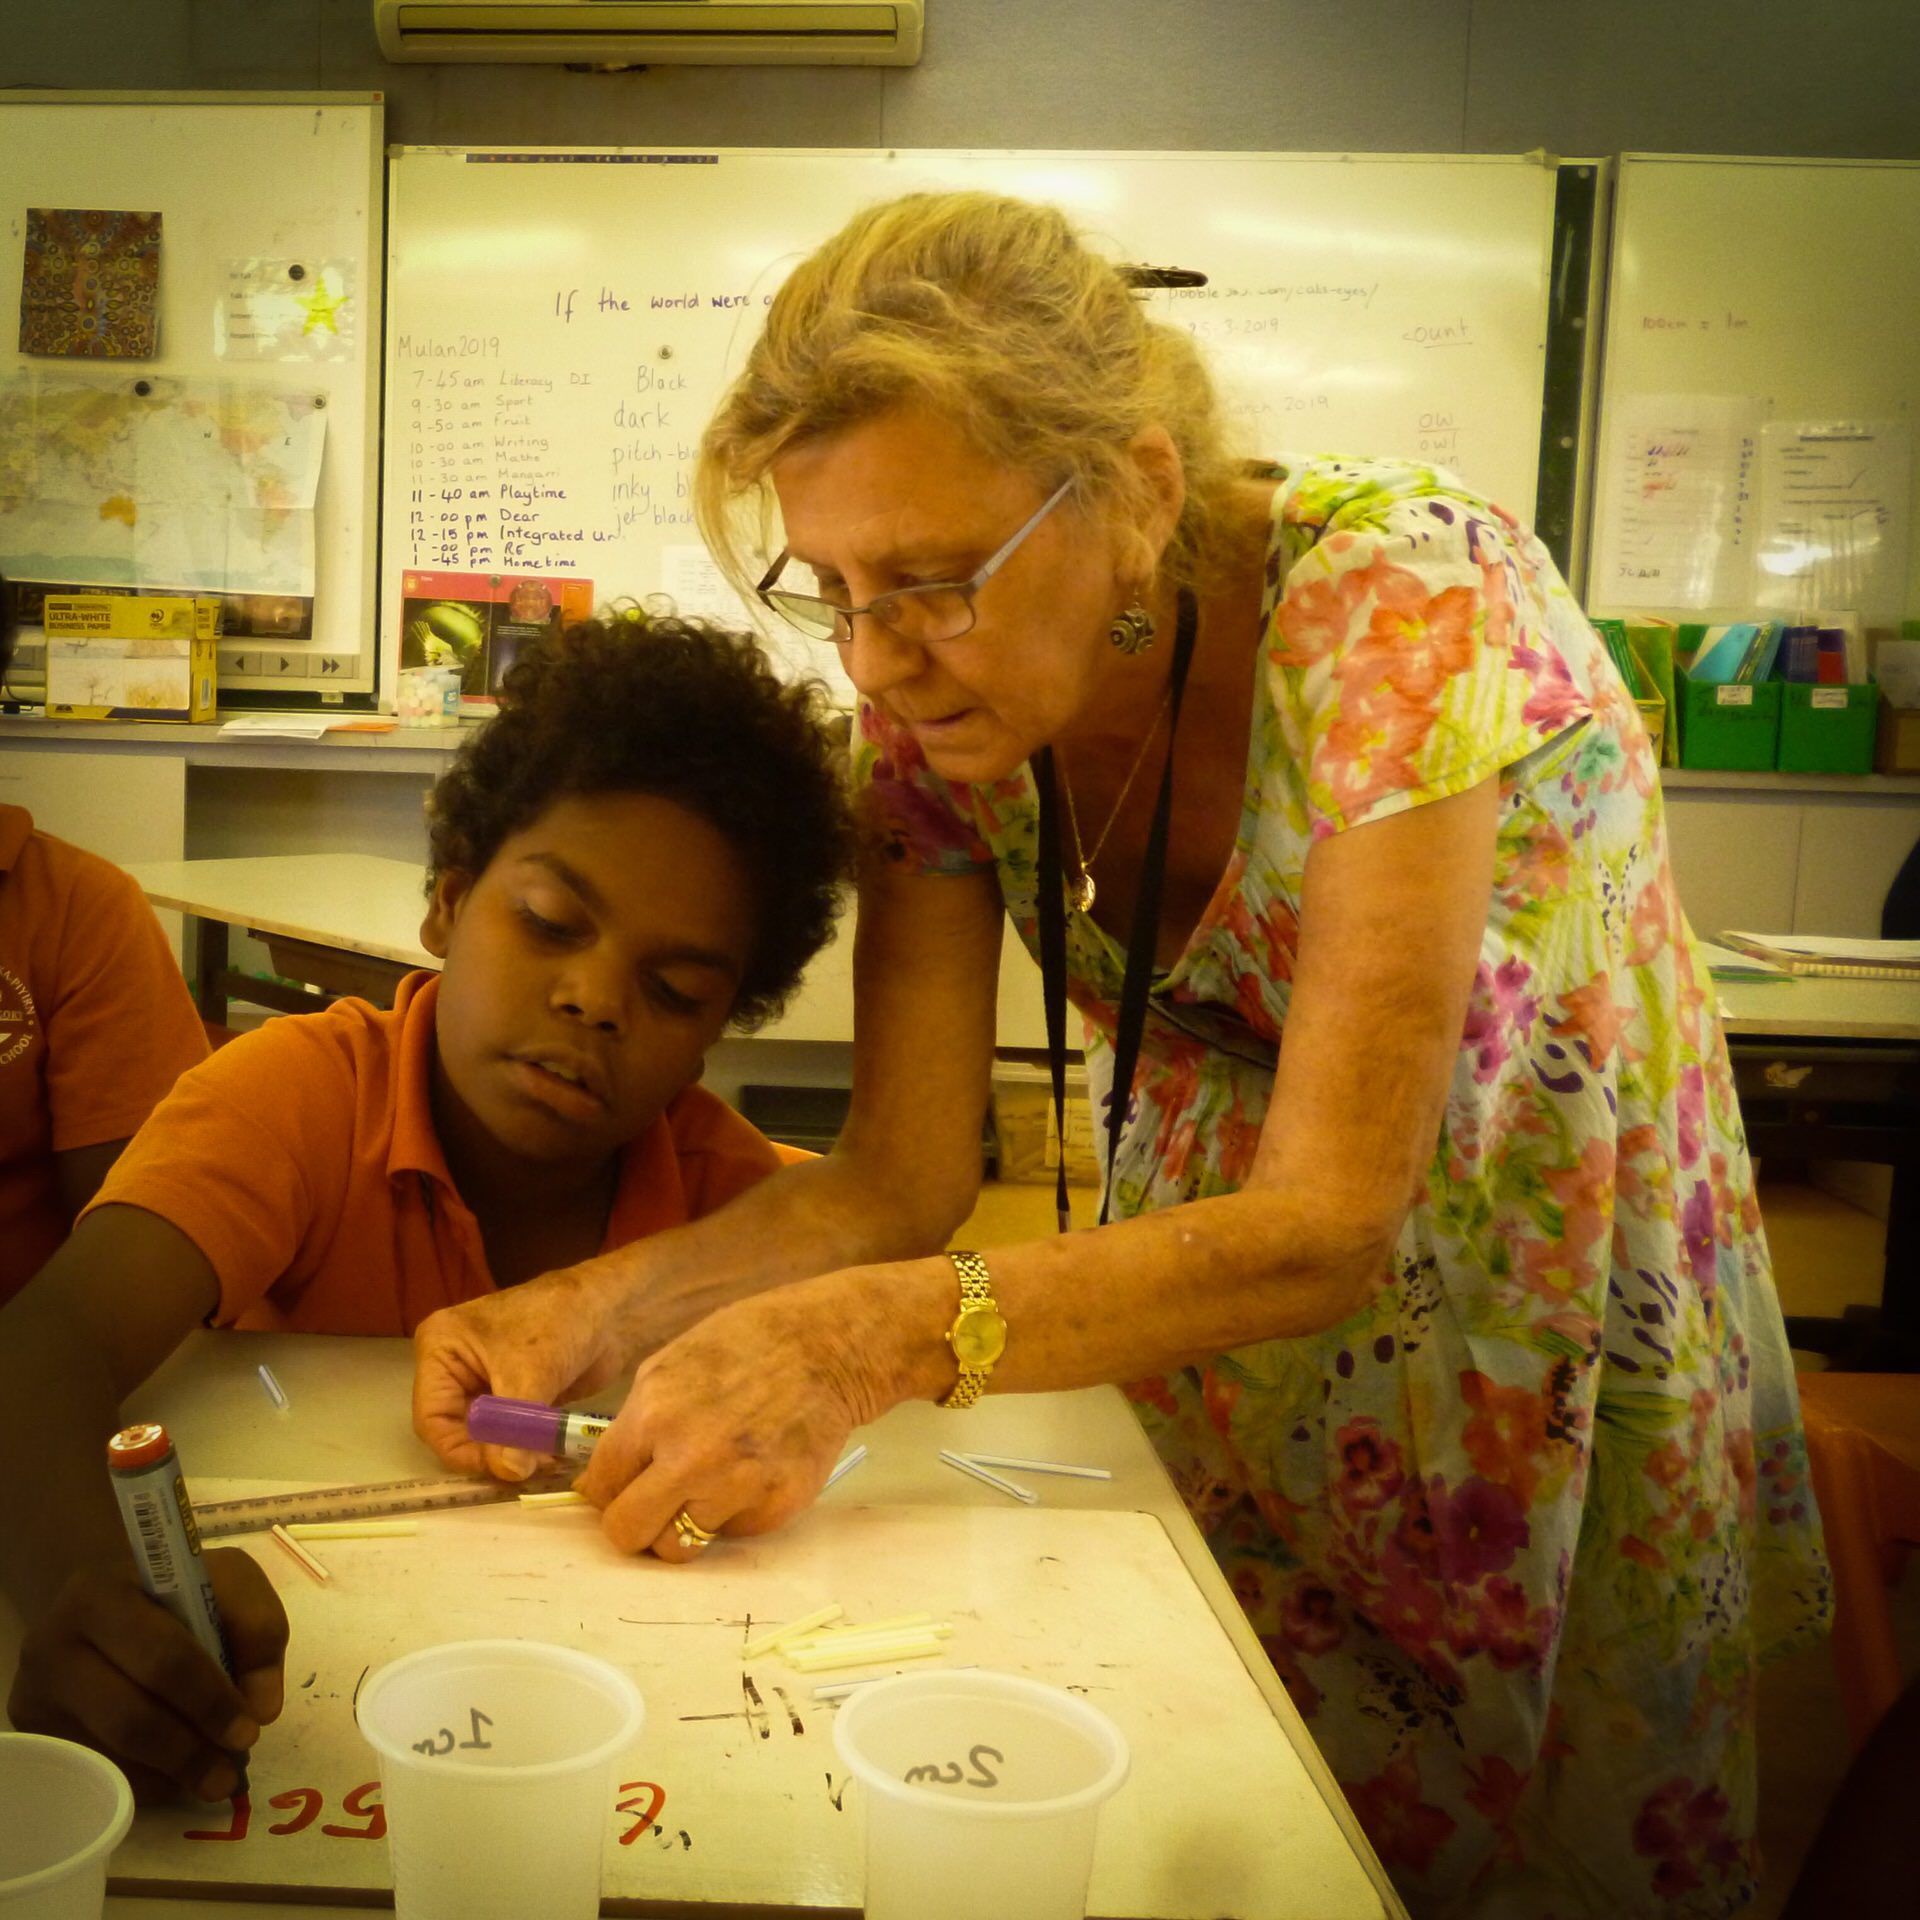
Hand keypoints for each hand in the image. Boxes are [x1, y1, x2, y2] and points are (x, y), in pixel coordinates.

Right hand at [7, 1549, 287, 1802]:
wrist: (103, 1600)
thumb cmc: (174, 1591)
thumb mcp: (226, 1581)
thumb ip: (258, 1629)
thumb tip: (262, 1708)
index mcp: (102, 1595)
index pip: (164, 1657)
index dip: (210, 1700)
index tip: (250, 1730)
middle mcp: (53, 1645)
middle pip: (130, 1716)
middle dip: (191, 1749)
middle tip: (231, 1772)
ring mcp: (35, 1695)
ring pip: (111, 1754)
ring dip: (171, 1775)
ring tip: (215, 1781)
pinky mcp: (35, 1733)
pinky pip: (97, 1770)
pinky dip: (145, 1783)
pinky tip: (177, 1778)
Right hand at [412, 1262, 630, 1478]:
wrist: (611, 1306)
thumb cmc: (561, 1321)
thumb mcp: (531, 1373)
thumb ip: (514, 1427)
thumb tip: (509, 1473)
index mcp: (440, 1349)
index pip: (432, 1417)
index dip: (461, 1449)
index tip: (497, 1467)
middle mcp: (454, 1367)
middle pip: (457, 1429)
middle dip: (489, 1452)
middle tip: (525, 1469)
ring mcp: (484, 1380)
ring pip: (484, 1434)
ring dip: (511, 1452)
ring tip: (544, 1461)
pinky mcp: (513, 1392)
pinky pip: (508, 1430)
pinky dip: (524, 1445)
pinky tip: (548, 1455)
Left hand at [576, 1277, 883, 1559]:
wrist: (827, 1347)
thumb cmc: (745, 1344)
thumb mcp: (669, 1366)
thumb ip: (633, 1426)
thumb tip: (598, 1483)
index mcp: (654, 1415)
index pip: (600, 1487)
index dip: (608, 1489)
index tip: (624, 1486)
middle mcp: (690, 1458)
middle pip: (627, 1533)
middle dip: (635, 1522)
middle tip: (655, 1505)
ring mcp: (736, 1486)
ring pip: (678, 1547)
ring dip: (685, 1524)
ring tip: (708, 1488)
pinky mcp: (775, 1506)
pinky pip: (731, 1534)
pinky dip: (734, 1513)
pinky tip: (751, 1472)